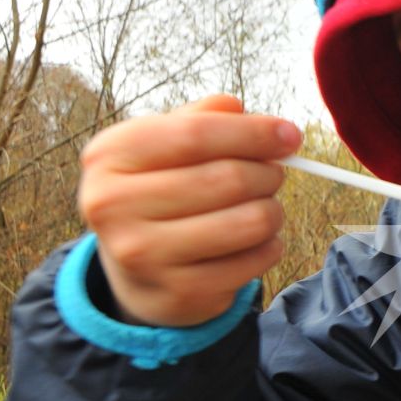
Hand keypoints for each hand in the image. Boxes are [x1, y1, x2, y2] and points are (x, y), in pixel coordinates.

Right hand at [78, 93, 300, 326]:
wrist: (134, 267)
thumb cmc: (158, 190)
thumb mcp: (161, 145)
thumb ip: (199, 119)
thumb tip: (239, 109)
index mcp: (110, 156)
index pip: (195, 134)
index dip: (252, 132)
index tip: (289, 135)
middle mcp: (115, 206)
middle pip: (226, 178)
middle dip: (267, 172)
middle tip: (273, 173)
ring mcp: (145, 255)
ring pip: (250, 221)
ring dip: (272, 210)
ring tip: (263, 205)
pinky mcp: (180, 292)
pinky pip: (255, 261)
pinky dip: (269, 245)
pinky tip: (253, 240)